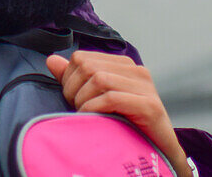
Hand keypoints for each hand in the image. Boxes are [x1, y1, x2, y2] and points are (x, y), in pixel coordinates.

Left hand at [46, 51, 191, 176]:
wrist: (160, 152)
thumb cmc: (127, 126)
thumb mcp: (97, 99)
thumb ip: (75, 79)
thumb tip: (51, 60)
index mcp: (123, 65)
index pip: (81, 58)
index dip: (69, 79)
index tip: (72, 99)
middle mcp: (136, 70)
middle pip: (87, 66)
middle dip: (74, 90)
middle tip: (78, 110)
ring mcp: (145, 86)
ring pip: (98, 79)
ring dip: (84, 101)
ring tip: (86, 116)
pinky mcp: (149, 105)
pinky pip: (111, 98)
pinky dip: (95, 109)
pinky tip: (94, 120)